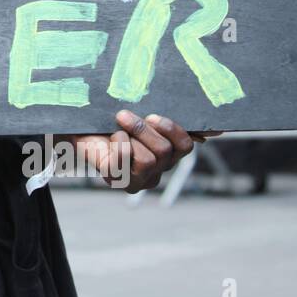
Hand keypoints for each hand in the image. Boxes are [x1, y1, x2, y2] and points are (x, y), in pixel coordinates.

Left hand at [71, 110, 216, 193]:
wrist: (78, 125)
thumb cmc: (113, 119)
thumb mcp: (146, 116)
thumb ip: (178, 121)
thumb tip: (218, 129)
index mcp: (167, 154)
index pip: (185, 147)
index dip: (172, 130)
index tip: (154, 115)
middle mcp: (156, 170)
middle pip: (166, 152)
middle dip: (144, 130)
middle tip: (125, 115)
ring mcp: (138, 179)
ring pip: (150, 160)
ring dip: (130, 135)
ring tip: (116, 128)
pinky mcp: (118, 180)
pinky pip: (125, 161)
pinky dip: (117, 145)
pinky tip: (109, 141)